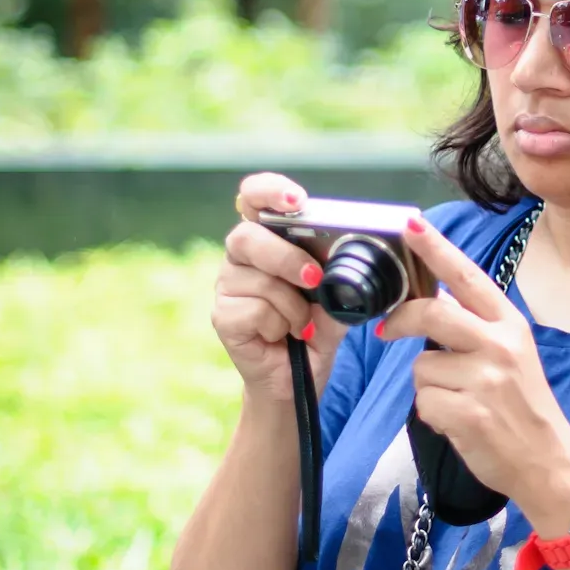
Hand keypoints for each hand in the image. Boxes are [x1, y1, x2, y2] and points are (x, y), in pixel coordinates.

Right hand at [213, 173, 345, 403]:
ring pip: (259, 280)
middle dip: (287, 258)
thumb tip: (347, 262)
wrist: (298, 379)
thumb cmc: (315, 329)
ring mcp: (227, 285)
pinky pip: (254, 310)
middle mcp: (241, 257)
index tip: (295, 200)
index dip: (268, 191)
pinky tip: (283, 336)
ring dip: (293, 307)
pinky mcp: (222, 316)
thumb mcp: (336, 299)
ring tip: (303, 324)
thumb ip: (339, 276)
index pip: (253, 199)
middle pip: (247, 237)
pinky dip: (280, 325)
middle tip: (314, 279)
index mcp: (268, 240)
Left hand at [379, 217, 569, 528]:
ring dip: (428, 386)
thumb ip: (475, 329)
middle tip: (387, 329)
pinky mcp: (469, 414)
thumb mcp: (511, 356)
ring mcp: (486, 380)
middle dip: (400, 320)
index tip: (409, 224)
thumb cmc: (523, 408)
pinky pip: (423, 402)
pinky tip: (460, 423)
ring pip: (421, 366)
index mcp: (510, 325)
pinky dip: (433, 414)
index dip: (435, 249)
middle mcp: (500, 345)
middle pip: (431, 312)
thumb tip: (427, 302)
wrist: (550, 463)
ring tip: (460, 402)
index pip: (466, 277)